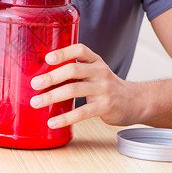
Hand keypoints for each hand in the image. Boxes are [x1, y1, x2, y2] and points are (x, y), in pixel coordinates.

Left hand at [30, 44, 144, 128]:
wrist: (136, 102)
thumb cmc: (108, 87)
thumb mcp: (96, 72)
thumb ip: (77, 70)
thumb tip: (45, 75)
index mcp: (96, 61)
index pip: (80, 50)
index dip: (63, 52)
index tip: (47, 58)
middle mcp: (100, 72)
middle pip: (73, 70)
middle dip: (52, 77)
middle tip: (35, 83)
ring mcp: (103, 89)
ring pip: (74, 90)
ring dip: (52, 96)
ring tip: (36, 102)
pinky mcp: (105, 107)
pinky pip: (82, 112)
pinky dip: (65, 118)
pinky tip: (53, 122)